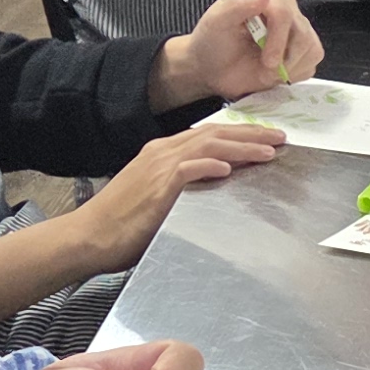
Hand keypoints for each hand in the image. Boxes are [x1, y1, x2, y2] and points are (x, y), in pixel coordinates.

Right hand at [59, 121, 285, 273]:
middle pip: (214, 135)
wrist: (88, 236)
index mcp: (162, 153)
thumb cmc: (121, 224)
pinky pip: (187, 170)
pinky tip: (229, 169)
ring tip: (268, 152)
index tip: (266, 138)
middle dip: (250, 135)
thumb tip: (215, 189)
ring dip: (241, 147)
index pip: (208, 135)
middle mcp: (162, 153)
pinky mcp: (156, 187)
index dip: (240, 134)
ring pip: (207, 147)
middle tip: (280, 138)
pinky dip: (209, 166)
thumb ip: (184, 188)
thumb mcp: (157, 197)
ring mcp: (158, 167)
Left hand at [151, 0, 324, 103]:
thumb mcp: (215, 23)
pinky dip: (296, 74)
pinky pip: (313, 61)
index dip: (278, 39)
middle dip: (284, 58)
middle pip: (302, 32)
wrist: (214, 69)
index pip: (284, 12)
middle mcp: (284, 4)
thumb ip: (236, 6)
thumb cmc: (212, 43)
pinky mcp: (303, 47)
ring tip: (267, 72)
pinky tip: (277, 73)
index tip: (267, 60)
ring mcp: (296, 26)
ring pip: (311, 47)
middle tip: (264, 70)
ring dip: (289, 68)